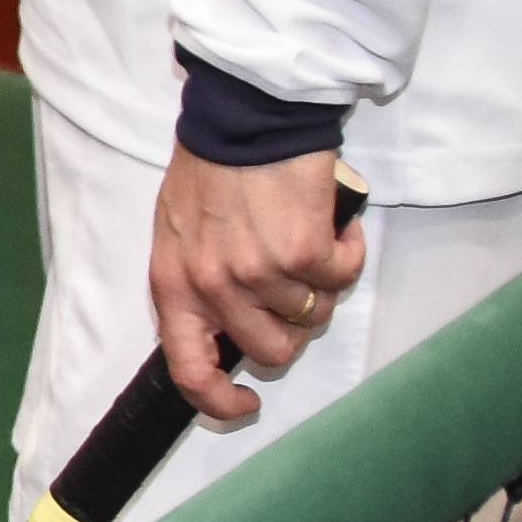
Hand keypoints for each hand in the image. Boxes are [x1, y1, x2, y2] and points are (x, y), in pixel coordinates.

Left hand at [149, 146, 369, 423]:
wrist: (245, 118)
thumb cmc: (211, 170)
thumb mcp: (177, 234)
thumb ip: (196, 284)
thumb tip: (224, 329)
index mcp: (174, 286)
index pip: (188, 370)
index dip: (218, 402)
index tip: (245, 403)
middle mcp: (214, 287)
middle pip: (272, 351)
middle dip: (293, 326)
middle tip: (294, 284)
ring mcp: (260, 273)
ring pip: (312, 316)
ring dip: (320, 284)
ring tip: (306, 241)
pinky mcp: (304, 252)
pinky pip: (342, 276)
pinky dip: (347, 253)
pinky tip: (333, 226)